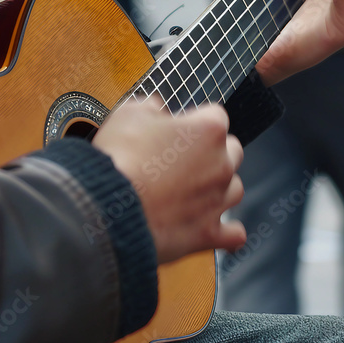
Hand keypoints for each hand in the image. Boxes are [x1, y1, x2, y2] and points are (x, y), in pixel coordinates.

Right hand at [92, 98, 245, 263]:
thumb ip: (149, 107)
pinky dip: (226, 231)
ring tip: (191, 193)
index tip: (176, 129)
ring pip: (234, 189)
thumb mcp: (127, 115)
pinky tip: (213, 227)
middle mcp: (222, 164)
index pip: (215, 115)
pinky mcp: (209, 234)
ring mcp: (218, 200)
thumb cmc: (119, 159)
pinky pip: (233, 234)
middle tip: (182, 160)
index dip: (193, 121)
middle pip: (233, 151)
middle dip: (213, 152)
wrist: (108, 210)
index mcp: (208, 130)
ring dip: (218, 188)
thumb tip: (156, 107)